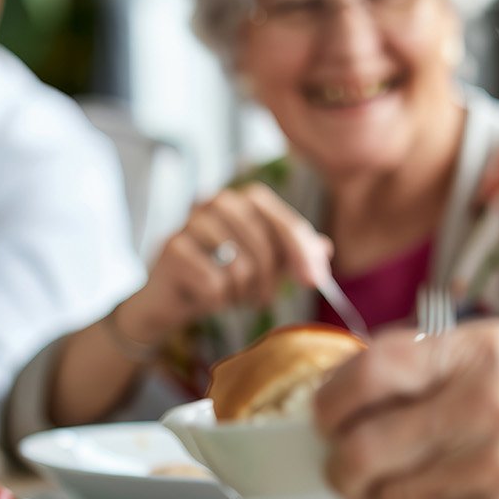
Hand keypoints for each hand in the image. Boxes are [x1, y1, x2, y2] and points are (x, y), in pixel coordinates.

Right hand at [117, 184, 326, 339]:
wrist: (172, 300)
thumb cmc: (223, 276)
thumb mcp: (266, 265)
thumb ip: (295, 253)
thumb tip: (326, 249)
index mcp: (244, 198)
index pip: (283, 222)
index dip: (301, 252)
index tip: (314, 281)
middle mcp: (217, 200)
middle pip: (264, 246)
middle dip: (268, 281)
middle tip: (261, 299)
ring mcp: (191, 221)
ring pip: (241, 267)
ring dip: (242, 293)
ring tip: (232, 296)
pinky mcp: (172, 247)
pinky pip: (215, 283)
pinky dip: (217, 300)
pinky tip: (206, 297)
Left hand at [315, 320, 498, 498]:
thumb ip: (435, 368)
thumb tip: (347, 390)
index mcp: (486, 351)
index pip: (374, 368)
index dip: (332, 399)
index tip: (323, 417)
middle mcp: (491, 403)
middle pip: (364, 446)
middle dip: (343, 469)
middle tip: (348, 473)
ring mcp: (496, 466)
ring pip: (387, 497)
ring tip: (423, 488)